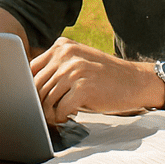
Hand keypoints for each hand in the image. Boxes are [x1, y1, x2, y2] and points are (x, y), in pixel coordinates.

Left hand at [30, 37, 158, 124]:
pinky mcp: (83, 88)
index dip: (29, 87)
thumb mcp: (79, 62)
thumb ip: (57, 66)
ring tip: (59, 116)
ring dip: (49, 113)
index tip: (34, 99)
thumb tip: (29, 87)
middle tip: (46, 113)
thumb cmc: (104, 76)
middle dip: (38, 103)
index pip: (31, 68)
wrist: (135, 81)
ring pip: (46, 99)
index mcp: (62, 46)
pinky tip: (70, 116)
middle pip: (36, 85)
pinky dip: (62, 117)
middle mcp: (66, 55)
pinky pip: (60, 109)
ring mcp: (74, 70)